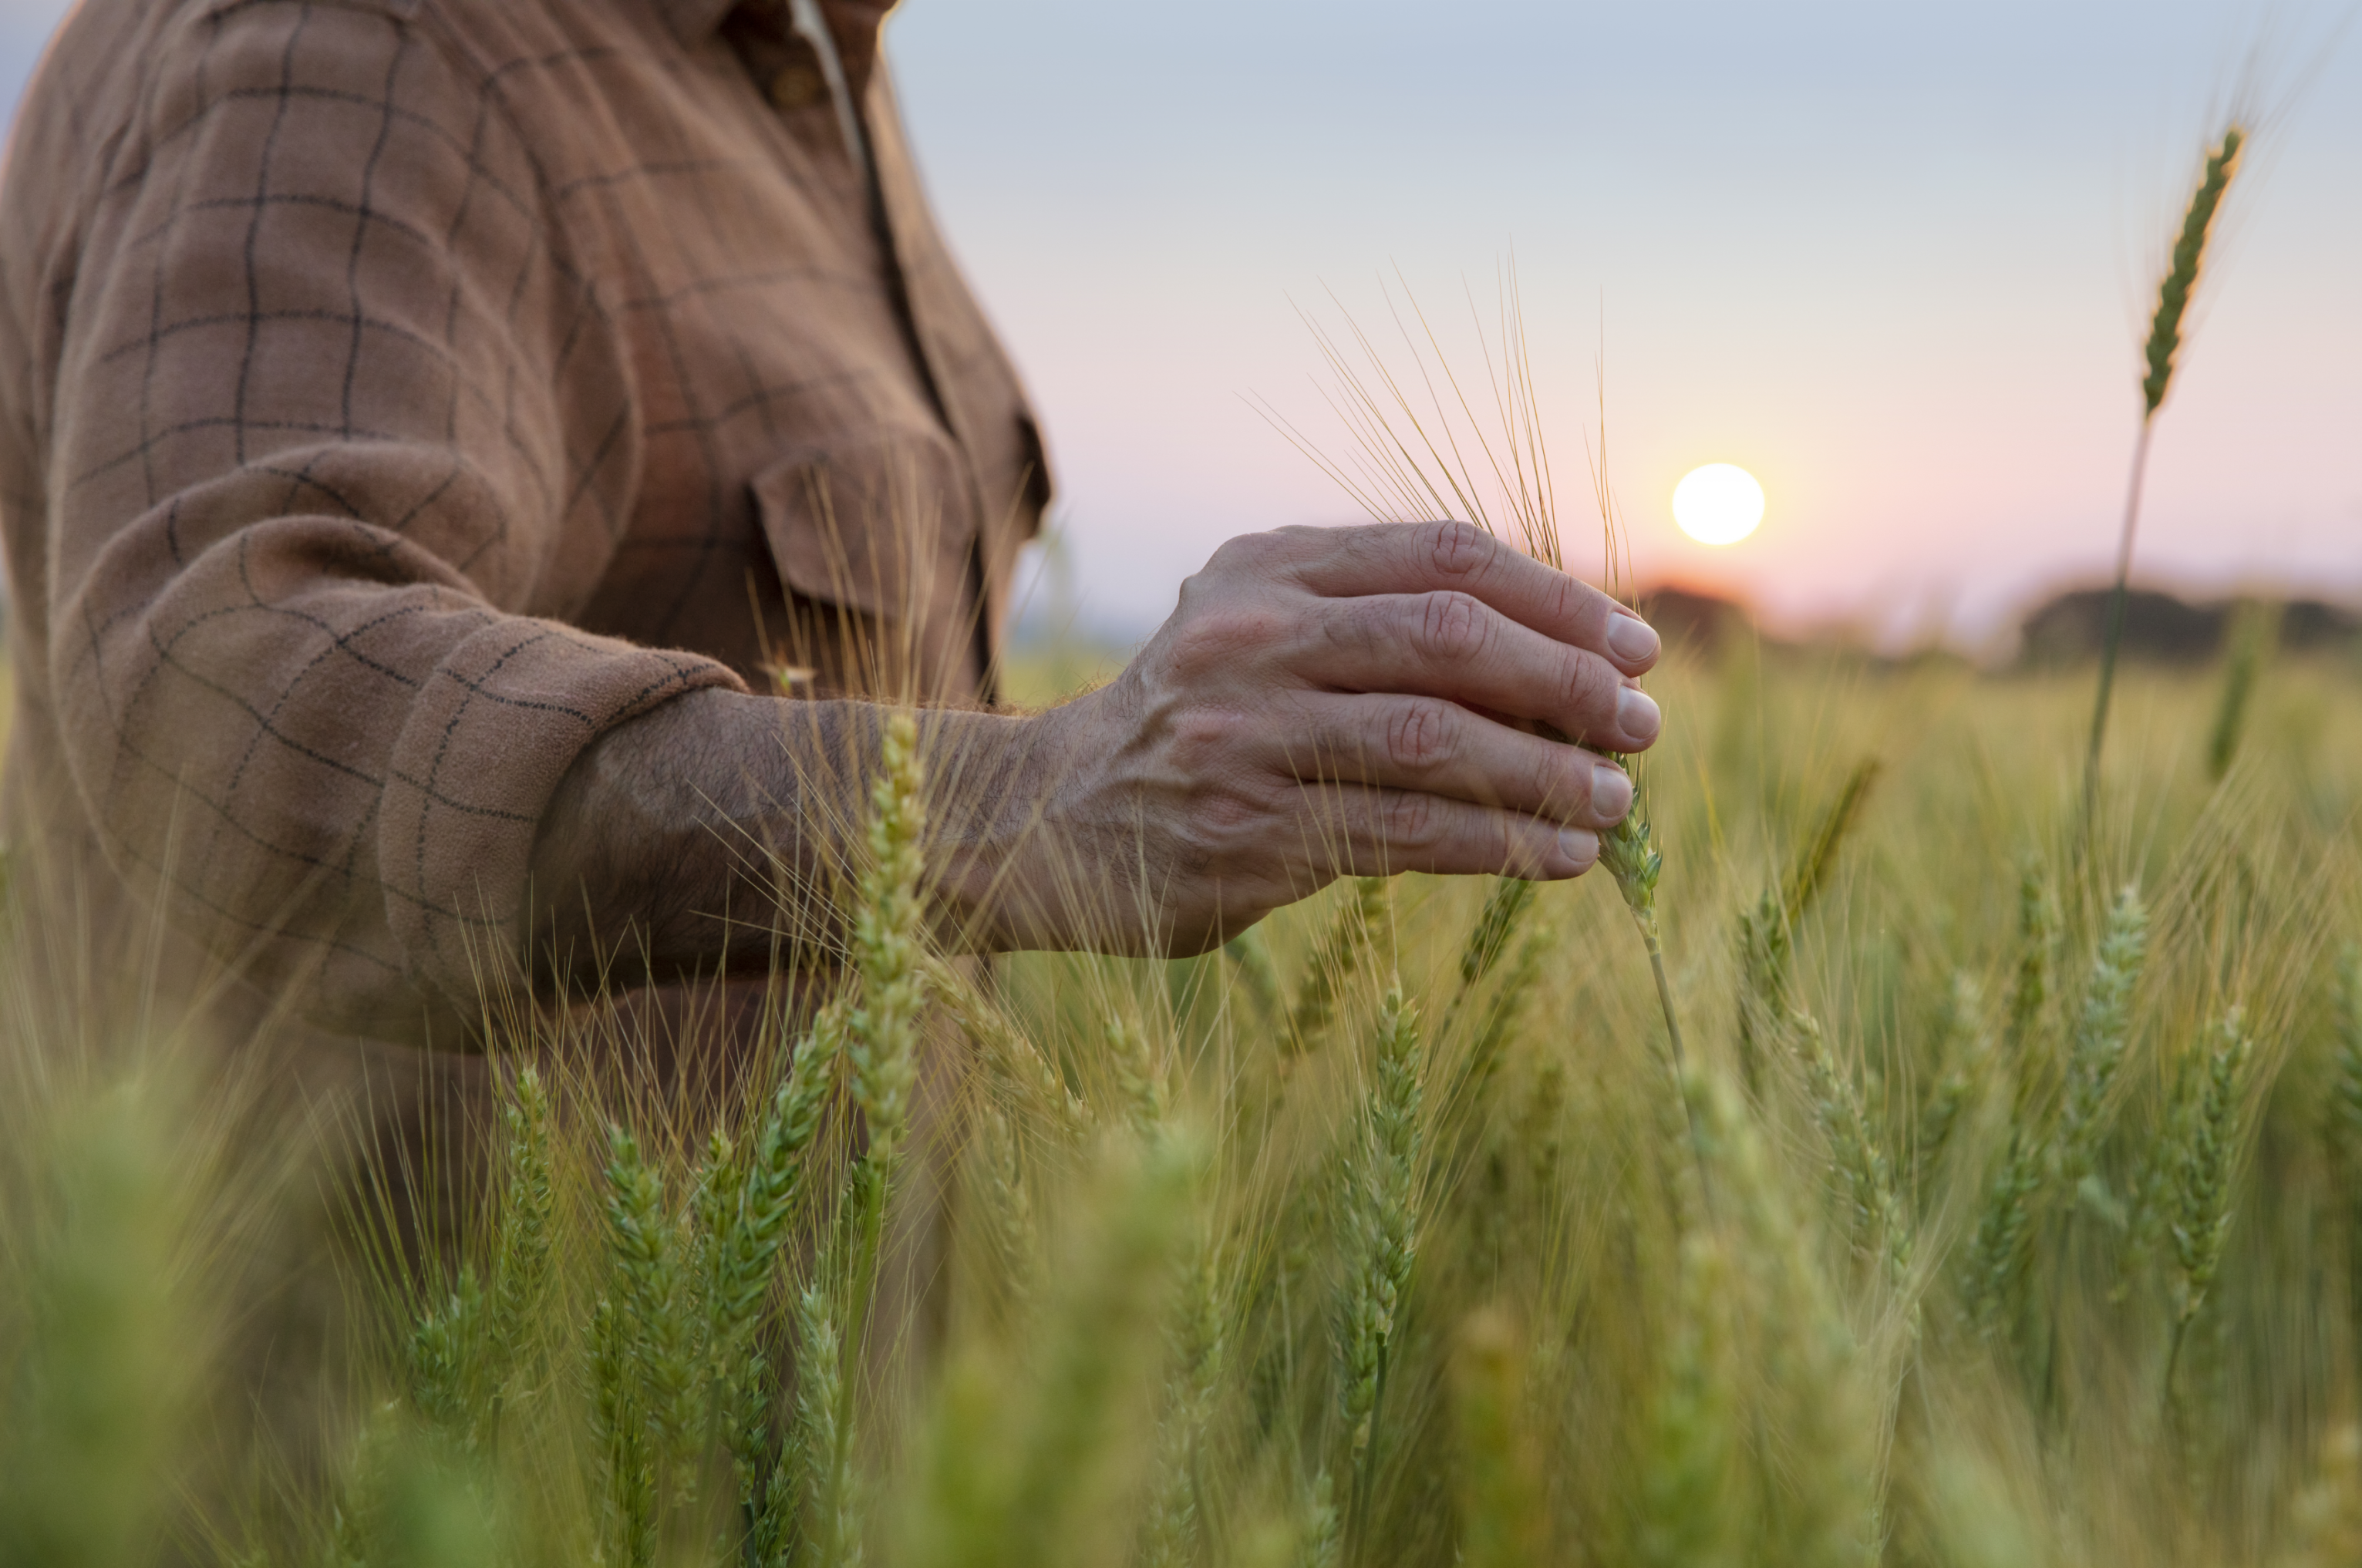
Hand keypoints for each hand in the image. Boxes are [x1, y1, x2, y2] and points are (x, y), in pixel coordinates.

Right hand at [989, 521, 1663, 954]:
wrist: (1049, 818)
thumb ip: (1372, 615)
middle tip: (1643, 723)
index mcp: (1269, 567)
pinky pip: (1407, 832)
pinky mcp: (1246, 832)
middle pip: (1448, 639)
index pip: (1441, 556)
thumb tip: (1561, 651)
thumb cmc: (1194, 722)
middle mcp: (1252, 637)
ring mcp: (1243, 735)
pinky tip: (1562, 856)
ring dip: (1548, 771)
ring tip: (1616, 799)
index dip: (1555, 596)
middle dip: (1567, 680)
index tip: (1635, 644)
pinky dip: (1501, 843)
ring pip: (1436, 740)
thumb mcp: (1258, 628)